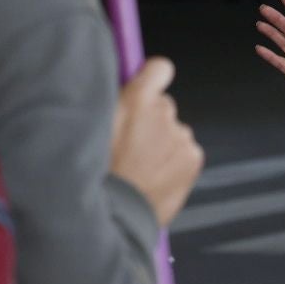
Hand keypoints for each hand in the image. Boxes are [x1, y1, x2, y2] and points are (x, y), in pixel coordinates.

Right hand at [111, 57, 203, 226]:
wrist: (114, 215)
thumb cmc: (94, 173)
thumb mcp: (91, 127)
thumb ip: (113, 104)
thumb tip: (122, 93)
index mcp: (136, 99)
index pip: (160, 68)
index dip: (152, 79)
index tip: (145, 93)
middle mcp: (164, 112)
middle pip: (163, 107)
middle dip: (150, 122)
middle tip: (130, 147)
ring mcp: (181, 135)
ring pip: (173, 133)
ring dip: (161, 145)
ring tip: (140, 170)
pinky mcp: (193, 157)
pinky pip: (185, 152)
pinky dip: (173, 163)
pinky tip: (154, 179)